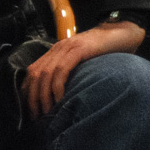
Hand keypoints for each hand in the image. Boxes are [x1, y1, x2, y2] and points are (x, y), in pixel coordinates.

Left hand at [21, 20, 144, 118]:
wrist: (122, 33)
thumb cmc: (104, 52)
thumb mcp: (81, 63)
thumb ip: (70, 73)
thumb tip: (60, 98)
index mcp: (55, 52)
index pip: (31, 72)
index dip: (27, 91)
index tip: (30, 110)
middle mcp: (57, 49)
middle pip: (34, 74)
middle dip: (32, 97)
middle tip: (37, 116)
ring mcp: (67, 48)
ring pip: (45, 73)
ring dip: (43, 95)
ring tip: (47, 112)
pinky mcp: (79, 50)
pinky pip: (62, 69)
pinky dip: (57, 86)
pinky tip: (59, 99)